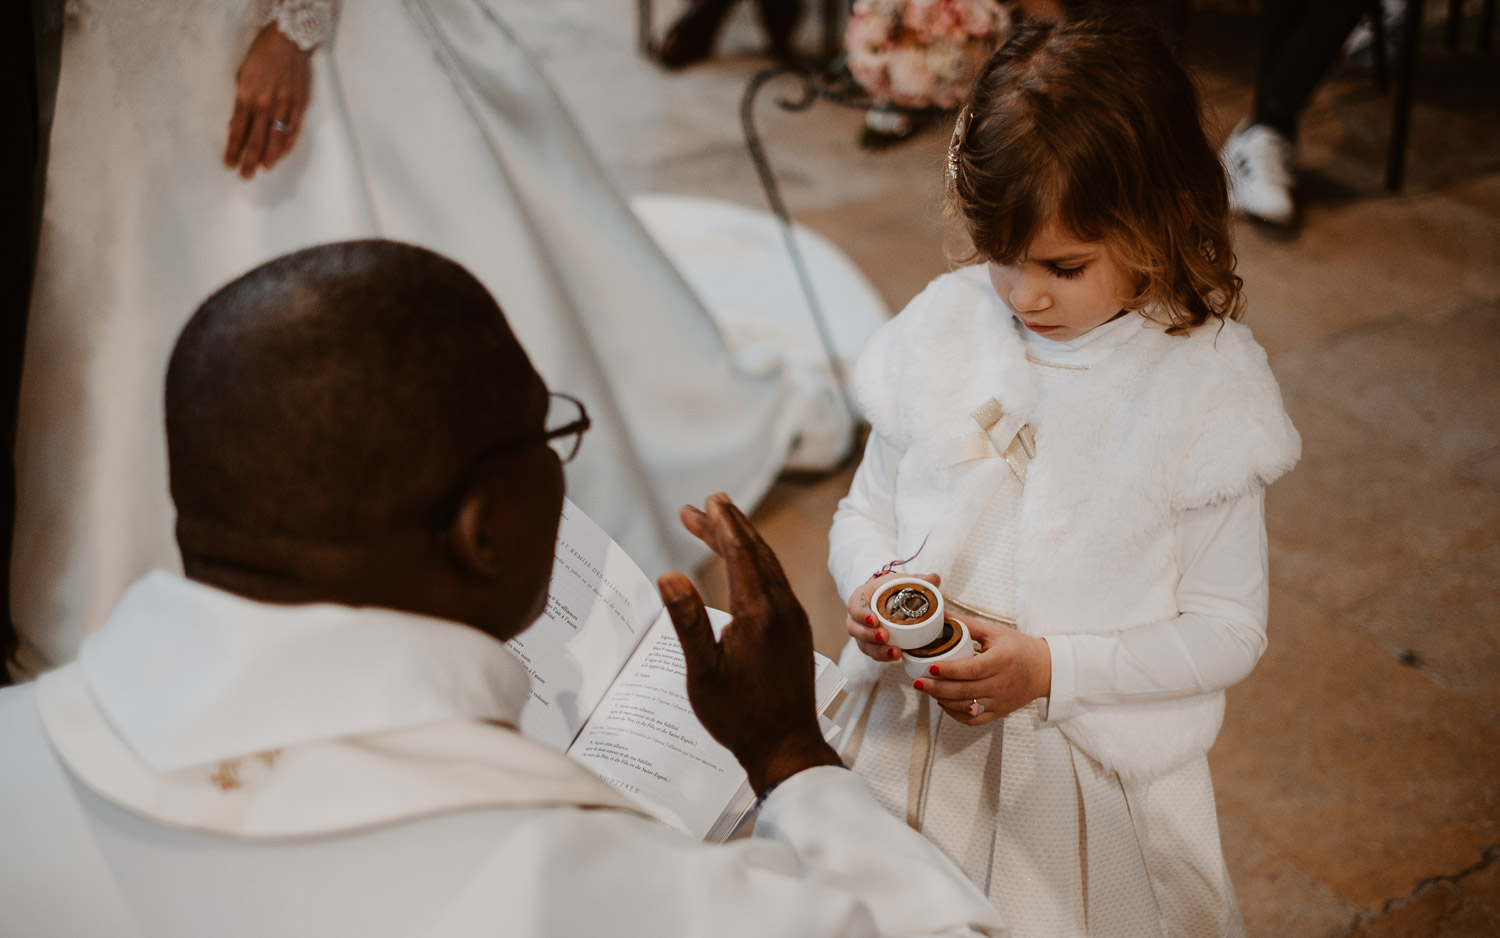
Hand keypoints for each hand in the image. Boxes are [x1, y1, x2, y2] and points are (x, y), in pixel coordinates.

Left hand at [224, 24, 311, 179]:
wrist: (287, 40)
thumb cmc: (261, 56)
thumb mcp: (242, 76)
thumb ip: (240, 103)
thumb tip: (236, 128)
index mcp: (247, 96)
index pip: (238, 131)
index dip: (233, 150)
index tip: (229, 164)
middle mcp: (265, 104)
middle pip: (256, 140)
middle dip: (249, 160)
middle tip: (245, 176)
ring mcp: (284, 106)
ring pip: (276, 139)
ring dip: (269, 157)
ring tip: (263, 170)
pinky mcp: (299, 104)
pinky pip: (293, 130)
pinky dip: (286, 145)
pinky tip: (281, 155)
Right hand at [659, 494, 841, 795]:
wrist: (786, 746)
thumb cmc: (740, 715)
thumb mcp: (703, 672)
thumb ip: (687, 621)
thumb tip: (669, 576)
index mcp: (759, 613)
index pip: (740, 553)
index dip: (723, 524)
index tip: (708, 501)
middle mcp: (782, 609)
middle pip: (756, 552)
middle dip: (730, 525)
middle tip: (706, 505)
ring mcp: (793, 619)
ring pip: (769, 567)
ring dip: (743, 544)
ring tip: (717, 528)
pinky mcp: (796, 631)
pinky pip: (776, 583)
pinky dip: (755, 565)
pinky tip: (742, 570)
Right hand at [844, 571, 941, 662]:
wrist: (886, 598)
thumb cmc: (890, 589)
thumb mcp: (901, 581)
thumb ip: (918, 579)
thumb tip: (934, 579)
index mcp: (861, 598)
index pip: (855, 605)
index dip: (862, 614)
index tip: (875, 619)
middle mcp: (857, 617)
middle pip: (855, 628)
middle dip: (869, 635)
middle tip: (885, 637)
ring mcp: (862, 632)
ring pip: (864, 644)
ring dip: (878, 650)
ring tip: (896, 652)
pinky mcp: (869, 644)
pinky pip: (873, 653)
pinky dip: (884, 656)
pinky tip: (897, 656)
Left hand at [911, 616, 1050, 726]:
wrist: (1044, 670)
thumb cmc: (1019, 648)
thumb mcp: (995, 632)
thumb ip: (967, 625)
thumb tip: (942, 615)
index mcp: (1001, 661)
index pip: (972, 669)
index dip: (950, 670)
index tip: (931, 667)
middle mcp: (1001, 684)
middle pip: (964, 691)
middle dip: (937, 688)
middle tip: (918, 682)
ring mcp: (1000, 701)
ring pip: (966, 707)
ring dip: (943, 700)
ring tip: (927, 690)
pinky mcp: (1000, 712)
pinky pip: (974, 719)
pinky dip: (956, 714)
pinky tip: (944, 704)